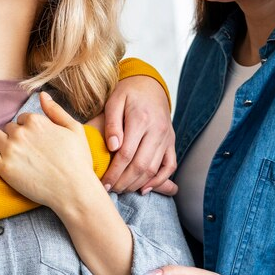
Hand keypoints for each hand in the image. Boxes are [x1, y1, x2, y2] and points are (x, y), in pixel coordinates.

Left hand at [0, 92, 100, 211]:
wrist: (74, 191)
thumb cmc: (78, 161)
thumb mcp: (74, 129)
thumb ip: (56, 110)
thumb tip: (43, 95)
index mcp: (36, 121)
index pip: (23, 118)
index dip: (29, 129)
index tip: (35, 141)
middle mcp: (20, 132)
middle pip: (9, 127)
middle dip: (16, 136)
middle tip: (27, 150)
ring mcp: (10, 150)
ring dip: (1, 142)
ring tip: (12, 153)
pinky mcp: (3, 167)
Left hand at [101, 75, 176, 193]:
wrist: (149, 85)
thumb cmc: (127, 93)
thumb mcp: (114, 101)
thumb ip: (112, 124)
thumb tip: (112, 147)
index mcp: (141, 119)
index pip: (126, 154)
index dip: (114, 172)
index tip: (103, 183)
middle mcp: (157, 130)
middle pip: (141, 165)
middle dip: (124, 182)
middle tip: (110, 189)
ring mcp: (167, 137)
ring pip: (155, 169)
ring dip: (138, 183)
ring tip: (121, 189)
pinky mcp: (171, 142)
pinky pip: (170, 166)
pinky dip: (159, 180)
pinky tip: (144, 188)